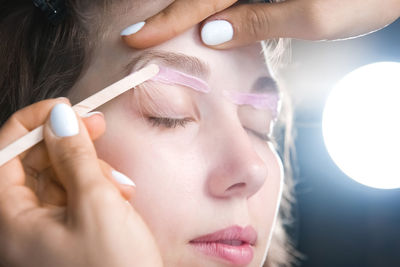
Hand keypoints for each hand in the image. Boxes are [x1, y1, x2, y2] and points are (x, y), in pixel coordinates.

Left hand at [0, 99, 161, 266]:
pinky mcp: (68, 231)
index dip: (32, 124)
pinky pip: (74, 195)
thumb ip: (75, 157)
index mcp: (9, 222)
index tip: (64, 107)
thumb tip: (60, 118)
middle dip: (67, 144)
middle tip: (96, 125)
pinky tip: (120, 196)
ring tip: (121, 186)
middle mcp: (19, 225)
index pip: (4, 155)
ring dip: (90, 170)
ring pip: (58, 177)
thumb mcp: (97, 204)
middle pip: (33, 163)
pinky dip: (96, 188)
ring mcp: (45, 229)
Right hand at [121, 0, 399, 48]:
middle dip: (171, 13)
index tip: (135, 36)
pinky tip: (204, 23)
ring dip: (189, 10)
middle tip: (138, 34)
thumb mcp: (314, 17)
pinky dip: (215, 8)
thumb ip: (258, 22)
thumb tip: (210, 33)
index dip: (167, 20)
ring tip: (161, 31)